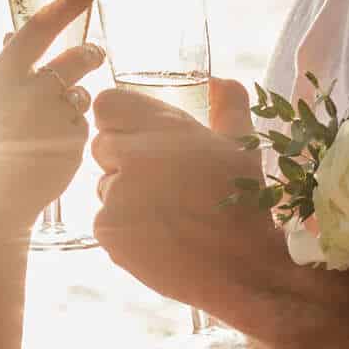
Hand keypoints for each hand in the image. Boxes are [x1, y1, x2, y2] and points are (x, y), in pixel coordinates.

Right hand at [0, 0, 102, 228]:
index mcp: (0, 76)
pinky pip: (83, 127)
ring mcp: (54, 118)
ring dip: (74, 103)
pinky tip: (49, 151)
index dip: (67, 4)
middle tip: (94, 55)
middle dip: (91, 54)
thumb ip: (3, 69)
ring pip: (83, 95)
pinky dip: (72, 133)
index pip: (39, 28)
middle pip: (79, 58)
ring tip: (46, 127)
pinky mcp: (74, 142)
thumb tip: (12, 35)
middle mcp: (29, 91)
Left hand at [92, 77, 291, 315]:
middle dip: (123, 161)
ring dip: (123, 196)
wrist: (244, 267)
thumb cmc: (246, 204)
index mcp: (165, 127)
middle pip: (102, 146)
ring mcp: (117, 194)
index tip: (138, 139)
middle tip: (160, 184)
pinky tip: (156, 237)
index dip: (120, 121)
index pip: (107, 105)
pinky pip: (103, 220)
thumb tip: (220, 80)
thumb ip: (228, 106)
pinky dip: (124, 229)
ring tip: (165, 214)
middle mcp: (135, 155)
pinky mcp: (108, 230)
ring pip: (102, 185)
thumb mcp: (243, 146)